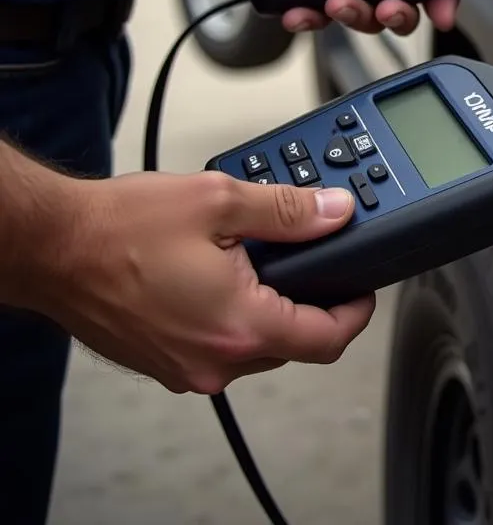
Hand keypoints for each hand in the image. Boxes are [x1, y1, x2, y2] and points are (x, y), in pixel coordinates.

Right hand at [38, 173, 373, 393]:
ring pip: (257, 346)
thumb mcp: (219, 201)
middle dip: (313, 303)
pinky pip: (220, 345)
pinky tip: (224, 273)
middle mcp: (214, 361)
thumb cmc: (119, 228)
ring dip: (272, 307)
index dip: (356, 311)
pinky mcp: (164, 361)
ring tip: (263, 258)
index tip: (362, 287)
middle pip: (295, 344)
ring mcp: (185, 367)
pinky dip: (235, 314)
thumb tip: (336, 214)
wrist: (52, 246)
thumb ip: (288, 211)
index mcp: (239, 326)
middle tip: (314, 259)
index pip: (328, 339)